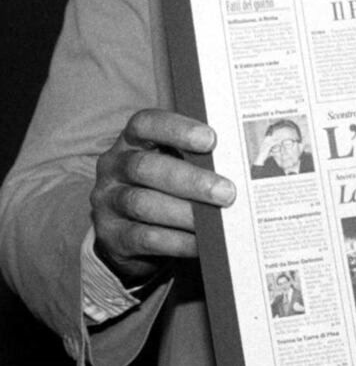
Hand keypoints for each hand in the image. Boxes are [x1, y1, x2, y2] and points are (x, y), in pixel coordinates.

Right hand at [90, 109, 235, 285]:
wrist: (128, 229)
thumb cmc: (162, 183)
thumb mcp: (170, 160)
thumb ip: (193, 155)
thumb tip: (236, 159)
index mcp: (131, 139)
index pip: (146, 123)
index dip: (177, 129)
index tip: (210, 139)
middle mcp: (114, 166)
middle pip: (146, 167)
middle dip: (190, 179)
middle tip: (226, 191)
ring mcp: (108, 202)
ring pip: (143, 203)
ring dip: (185, 212)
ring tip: (217, 218)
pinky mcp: (112, 236)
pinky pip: (144, 238)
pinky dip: (177, 240)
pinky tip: (201, 242)